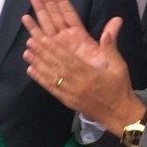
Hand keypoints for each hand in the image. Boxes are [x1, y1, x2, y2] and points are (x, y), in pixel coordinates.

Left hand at [22, 0, 144, 132]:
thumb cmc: (119, 87)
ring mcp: (70, 94)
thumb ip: (111, 48)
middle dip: (42, 53)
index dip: (55, 49)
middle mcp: (77, 85)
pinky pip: (51, 89)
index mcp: (90, 75)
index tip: (43, 38)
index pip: (68, 60)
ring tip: (27, 53)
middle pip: (56, 67)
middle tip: (30, 41)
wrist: (119, 114)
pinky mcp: (67, 101)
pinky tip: (30, 70)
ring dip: (38, 64)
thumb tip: (107, 32)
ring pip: (51, 77)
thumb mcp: (119, 66)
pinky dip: (40, 79)